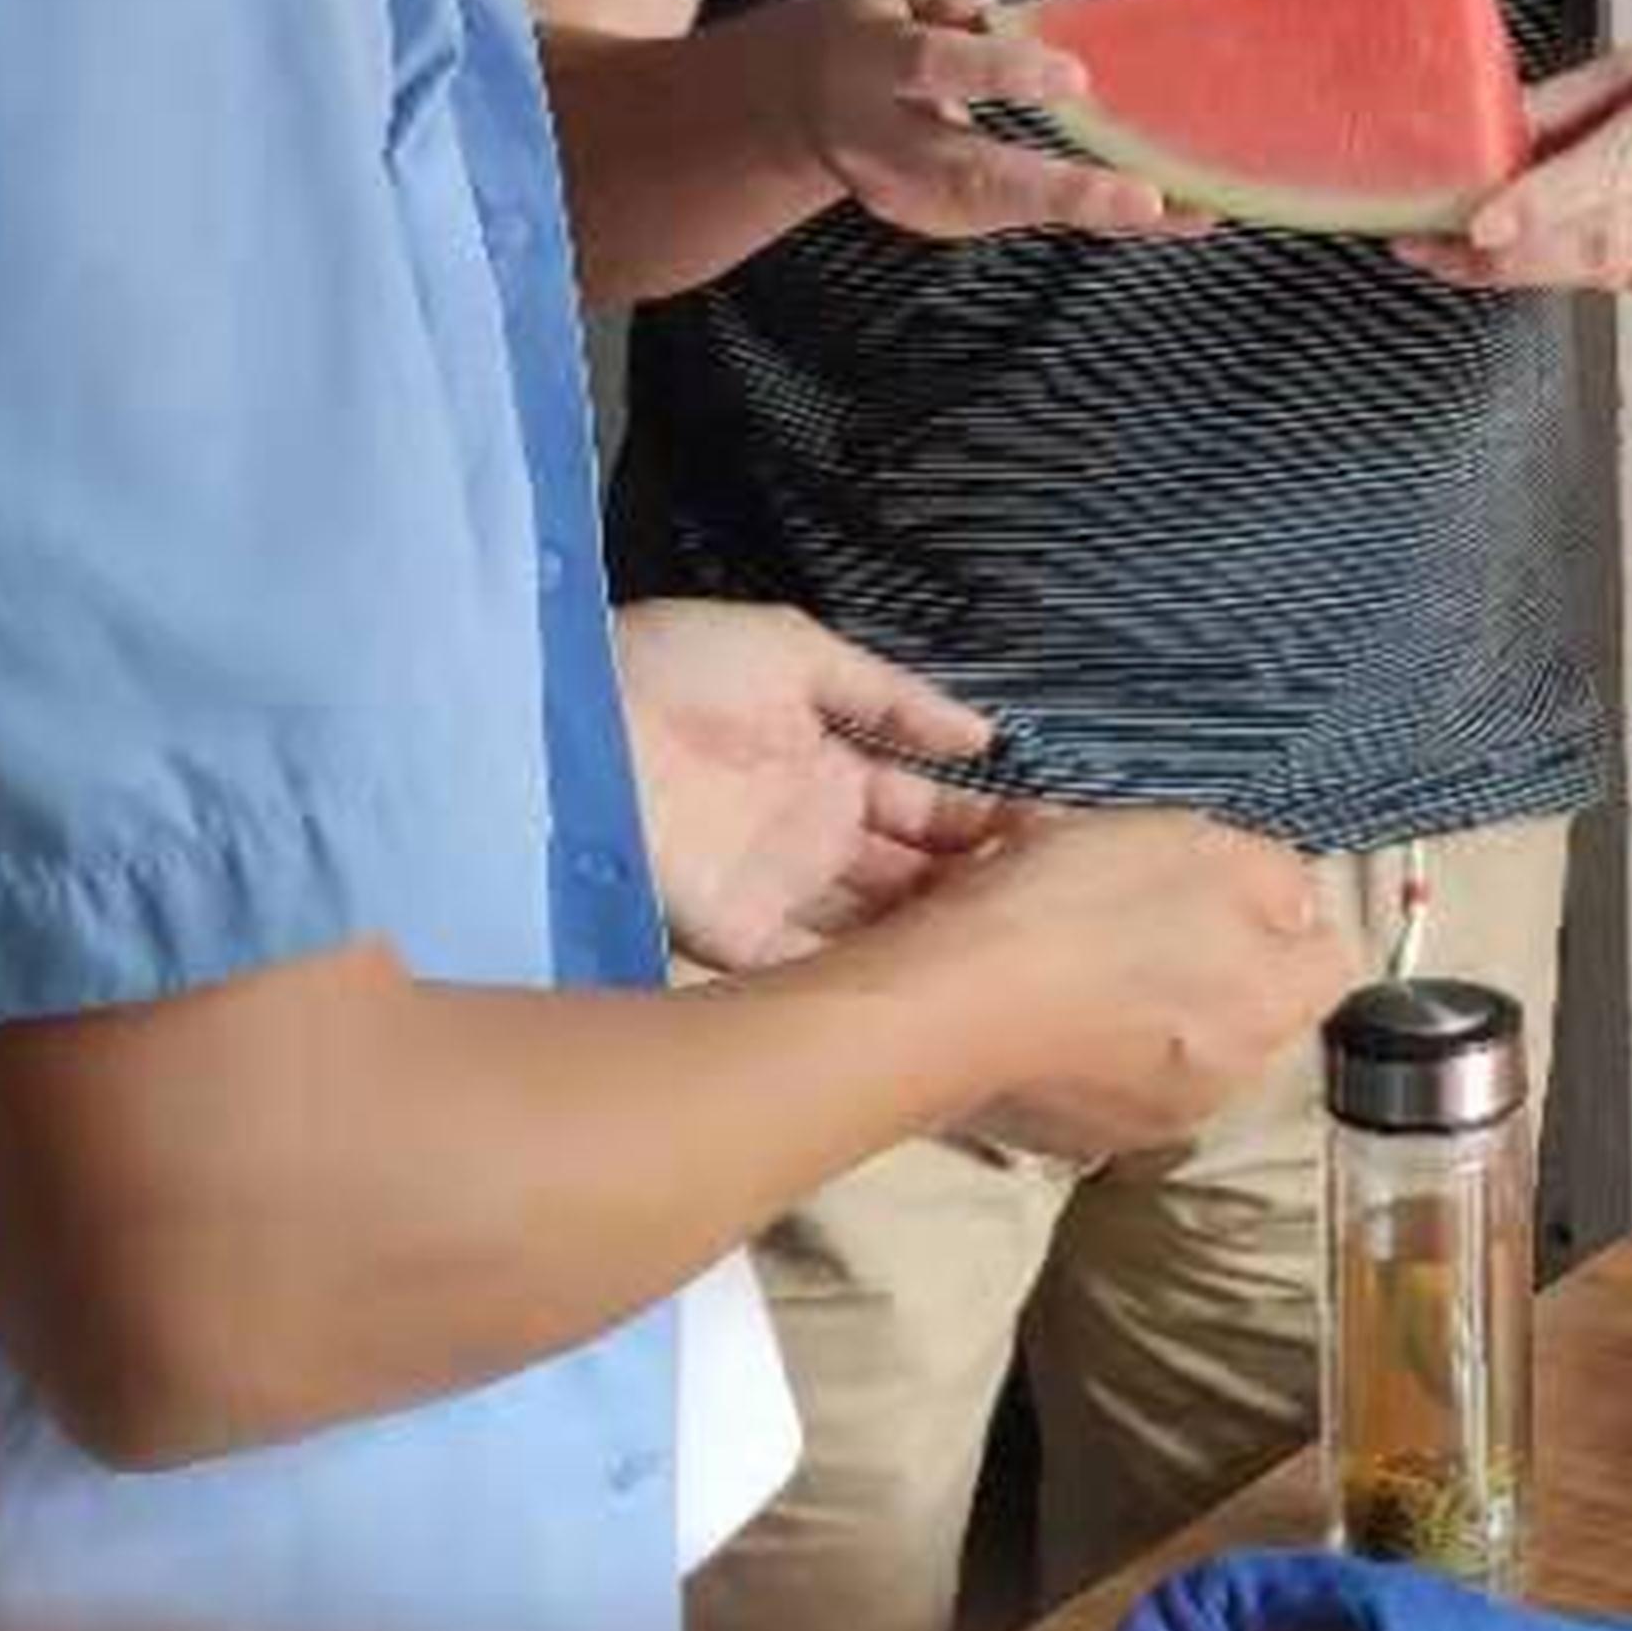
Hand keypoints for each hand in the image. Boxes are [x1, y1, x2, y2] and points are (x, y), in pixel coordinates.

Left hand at [614, 600, 1002, 970]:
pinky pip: (811, 968)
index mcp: (833, 773)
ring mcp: (779, 893)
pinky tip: (926, 978)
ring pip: (872, 933)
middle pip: (909, 882)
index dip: (982, 827)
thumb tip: (985, 738)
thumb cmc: (685, 669)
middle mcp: (815, 842)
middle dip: (967, 895)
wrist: (582, 712)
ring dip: (926, 941)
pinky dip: (864, 979)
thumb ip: (892, 697)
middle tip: (1038, 909)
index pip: (926, 812)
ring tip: (999, 947)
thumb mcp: (797, 651)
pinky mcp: (737, 936)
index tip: (1049, 844)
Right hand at [728, 0, 1161, 247]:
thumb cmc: (867, 35)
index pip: (933, 68)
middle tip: (1147, 200)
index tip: (1073, 79)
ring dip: (1095, 212)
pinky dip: (1088, 213)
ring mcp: (908, 194)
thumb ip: (944, 0)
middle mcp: (884, 144)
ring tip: (1190, 210)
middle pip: (972, 175)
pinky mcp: (937, 220)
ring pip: (1004, 211)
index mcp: (867, 65)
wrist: (792, 111)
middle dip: (1060, 192)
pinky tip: (1169, 212)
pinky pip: (1019, 215)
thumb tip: (1003, 23)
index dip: (999, 73)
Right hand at [906, 808, 1359, 1162]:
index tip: (1228, 880)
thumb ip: (1272, 875)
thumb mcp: (1195, 842)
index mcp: (1274, 1006)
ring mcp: (1153, 1121)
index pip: (1335, 958)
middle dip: (1212, 955)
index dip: (1289, 909)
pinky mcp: (1078, 1140)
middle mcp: (1232, 1081)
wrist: (949, 1004)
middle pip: (1253, 1002)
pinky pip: (1108, 1073)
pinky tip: (1040, 996)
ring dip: (1146, 999)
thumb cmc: (1082, 909)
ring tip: (1076, 944)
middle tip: (1139, 900)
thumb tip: (1296, 906)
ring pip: (1178, 1040)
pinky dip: (1089, 1039)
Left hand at [1415, 26, 1631, 298]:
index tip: (1482, 220)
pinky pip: (1615, 284)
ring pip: (1601, 273)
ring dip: (1516, 269)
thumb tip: (1483, 123)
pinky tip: (1510, 256)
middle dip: (1505, 252)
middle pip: (1600, 240)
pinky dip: (1559, 273)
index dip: (1548, 203)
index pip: (1621, 172)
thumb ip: (1571, 98)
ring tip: (1438, 253)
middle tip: (1422, 245)